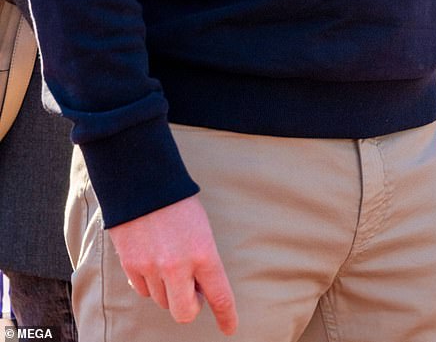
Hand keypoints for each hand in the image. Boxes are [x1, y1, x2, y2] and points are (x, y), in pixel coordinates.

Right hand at [107, 194, 237, 333]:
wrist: (142, 182)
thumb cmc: (177, 201)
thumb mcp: (201, 227)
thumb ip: (201, 258)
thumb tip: (197, 287)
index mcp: (203, 252)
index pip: (220, 295)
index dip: (226, 315)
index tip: (229, 328)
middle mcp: (178, 266)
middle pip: (185, 313)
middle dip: (190, 306)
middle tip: (192, 288)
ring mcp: (152, 269)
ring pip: (163, 301)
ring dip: (169, 291)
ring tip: (169, 262)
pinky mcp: (131, 268)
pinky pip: (143, 291)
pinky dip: (149, 283)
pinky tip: (151, 261)